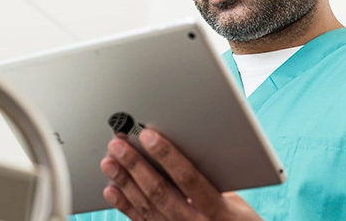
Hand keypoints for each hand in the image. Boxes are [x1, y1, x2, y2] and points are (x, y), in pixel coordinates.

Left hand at [100, 128, 262, 220]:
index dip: (167, 155)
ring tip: (109, 162)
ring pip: (146, 207)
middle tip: (118, 145)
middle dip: (136, 166)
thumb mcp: (237, 199)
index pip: (189, 179)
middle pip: (160, 192)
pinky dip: (124, 205)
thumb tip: (185, 144)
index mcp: (218, 210)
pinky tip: (111, 190)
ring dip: (125, 182)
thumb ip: (212, 176)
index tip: (148, 135)